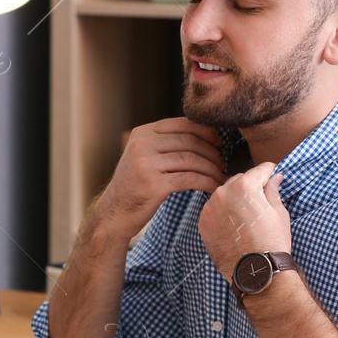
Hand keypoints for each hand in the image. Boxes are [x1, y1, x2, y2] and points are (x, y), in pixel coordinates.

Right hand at [88, 117, 225, 246]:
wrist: (114, 213)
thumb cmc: (134, 186)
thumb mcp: (142, 156)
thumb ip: (163, 143)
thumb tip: (202, 135)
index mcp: (141, 133)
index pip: (181, 124)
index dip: (205, 131)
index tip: (219, 142)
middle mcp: (142, 145)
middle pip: (189, 141)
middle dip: (212, 152)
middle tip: (223, 163)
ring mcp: (146, 164)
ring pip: (192, 160)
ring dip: (212, 168)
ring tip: (220, 176)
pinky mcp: (154, 185)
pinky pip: (190, 179)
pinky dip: (207, 182)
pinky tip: (214, 187)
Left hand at [198, 162, 290, 280]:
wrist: (256, 271)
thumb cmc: (272, 241)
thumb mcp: (279, 212)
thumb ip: (273, 190)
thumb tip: (275, 176)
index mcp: (244, 186)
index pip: (259, 170)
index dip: (269, 171)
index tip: (273, 173)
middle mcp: (222, 192)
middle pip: (239, 180)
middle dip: (250, 185)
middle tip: (261, 198)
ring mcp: (210, 208)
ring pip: (224, 194)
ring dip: (235, 198)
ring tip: (247, 214)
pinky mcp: (203, 223)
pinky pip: (214, 210)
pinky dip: (223, 212)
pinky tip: (235, 224)